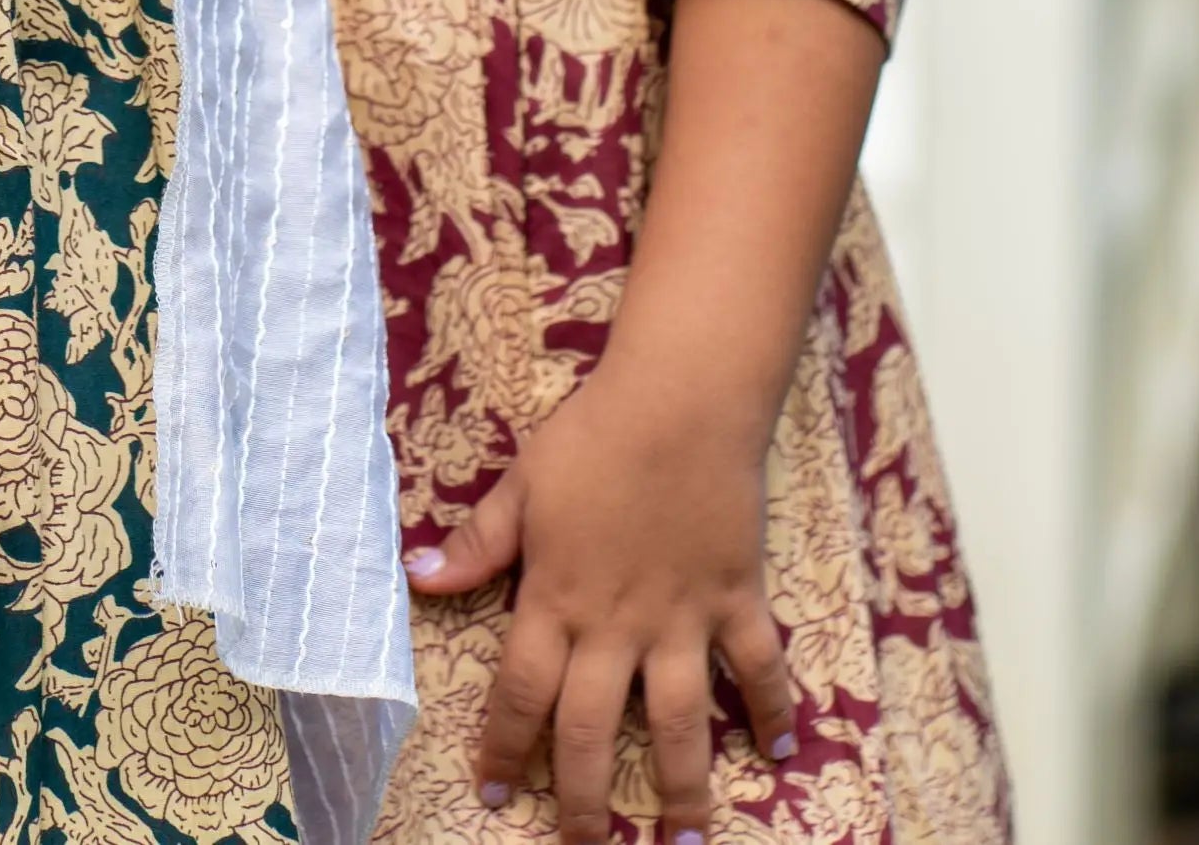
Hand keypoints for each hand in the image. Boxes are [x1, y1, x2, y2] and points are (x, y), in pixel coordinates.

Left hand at [408, 364, 796, 841]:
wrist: (679, 398)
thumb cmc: (592, 435)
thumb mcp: (522, 485)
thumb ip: (478, 543)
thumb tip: (418, 577)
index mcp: (556, 597)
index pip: (520, 692)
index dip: (502, 746)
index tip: (492, 793)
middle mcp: (617, 623)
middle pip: (593, 729)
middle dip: (582, 799)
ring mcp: (683, 617)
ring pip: (679, 723)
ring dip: (681, 789)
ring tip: (682, 843)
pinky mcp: (737, 598)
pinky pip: (758, 666)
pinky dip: (772, 709)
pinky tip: (779, 753)